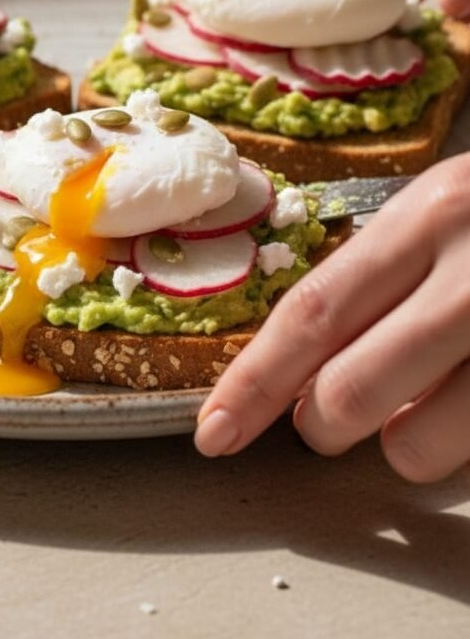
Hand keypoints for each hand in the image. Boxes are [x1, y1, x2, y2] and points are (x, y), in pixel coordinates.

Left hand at [194, 157, 469, 480]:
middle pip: (350, 389)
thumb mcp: (449, 210)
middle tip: (328, 419)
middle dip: (321, 423)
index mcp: (429, 214)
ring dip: (405, 450)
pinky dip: (464, 445)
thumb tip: (306, 365)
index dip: (254, 379)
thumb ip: (383, 273)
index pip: (313, 310)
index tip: (215, 431)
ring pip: (419, 447)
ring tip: (425, 413)